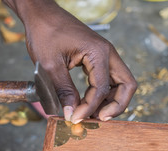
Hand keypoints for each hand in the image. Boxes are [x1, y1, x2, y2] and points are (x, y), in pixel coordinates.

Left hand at [4, 0, 136, 122]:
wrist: (41, 14)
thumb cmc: (45, 32)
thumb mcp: (50, 65)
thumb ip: (64, 91)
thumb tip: (72, 113)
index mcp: (98, 53)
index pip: (102, 88)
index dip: (90, 108)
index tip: (76, 119)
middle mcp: (107, 53)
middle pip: (127, 85)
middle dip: (117, 106)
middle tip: (100, 119)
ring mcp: (104, 55)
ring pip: (120, 83)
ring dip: (111, 101)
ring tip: (94, 114)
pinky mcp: (97, 58)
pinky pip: (108, 79)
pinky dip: (103, 93)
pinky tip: (89, 102)